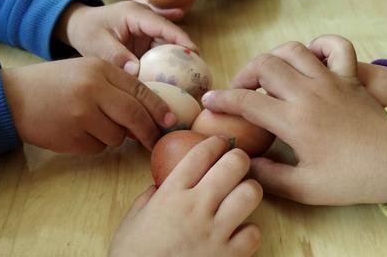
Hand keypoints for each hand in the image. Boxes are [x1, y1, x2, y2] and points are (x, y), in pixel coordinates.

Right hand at [1, 57, 176, 152]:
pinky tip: (79, 132)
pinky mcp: (72, 137)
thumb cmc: (54, 83)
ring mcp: (82, 115)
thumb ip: (116, 86)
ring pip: (118, 136)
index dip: (158, 107)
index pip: (140, 89)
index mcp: (99, 69)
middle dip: (148, 131)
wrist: (14, 98)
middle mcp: (93, 90)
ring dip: (115, 137)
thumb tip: (148, 114)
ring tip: (94, 125)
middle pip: (134, 116)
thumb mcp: (86, 71)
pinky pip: (99, 147)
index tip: (170, 120)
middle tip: (154, 140)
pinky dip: (95, 144)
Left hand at [54, 0, 196, 75]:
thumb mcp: (97, 43)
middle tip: (198, 73)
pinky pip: (160, 54)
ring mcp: (147, 31)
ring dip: (176, 61)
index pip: (163, 26)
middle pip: (171, 36)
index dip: (181, 39)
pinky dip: (166, 65)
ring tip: (191, 80)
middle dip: (185, 53)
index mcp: (135, 14)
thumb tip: (136, 71)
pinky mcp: (145, 42)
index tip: (195, 54)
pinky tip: (179, 79)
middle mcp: (146, 20)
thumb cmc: (87, 31)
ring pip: (167, 47)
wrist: (78, 27)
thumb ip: (116, 55)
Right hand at [109, 136, 262, 256]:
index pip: (201, 154)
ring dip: (249, 190)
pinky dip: (249, 231)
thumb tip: (163, 184)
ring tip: (242, 194)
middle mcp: (196, 207)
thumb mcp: (134, 218)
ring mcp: (214, 232)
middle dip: (239, 158)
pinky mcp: (228, 256)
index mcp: (171, 194)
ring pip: (250, 193)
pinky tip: (238, 232)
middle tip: (237, 163)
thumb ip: (152, 196)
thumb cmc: (132, 255)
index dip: (215, 142)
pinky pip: (254, 233)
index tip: (220, 141)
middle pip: (234, 165)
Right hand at [202, 36, 386, 204]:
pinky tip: (309, 60)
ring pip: (292, 50)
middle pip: (264, 66)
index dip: (221, 100)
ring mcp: (330, 80)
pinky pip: (334, 46)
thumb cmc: (351, 179)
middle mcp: (308, 92)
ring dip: (273, 58)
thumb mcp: (305, 188)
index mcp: (293, 120)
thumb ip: (267, 176)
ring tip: (268, 76)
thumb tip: (241, 165)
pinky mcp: (349, 76)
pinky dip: (319, 45)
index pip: (246, 101)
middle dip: (243, 75)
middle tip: (239, 93)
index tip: (209, 103)